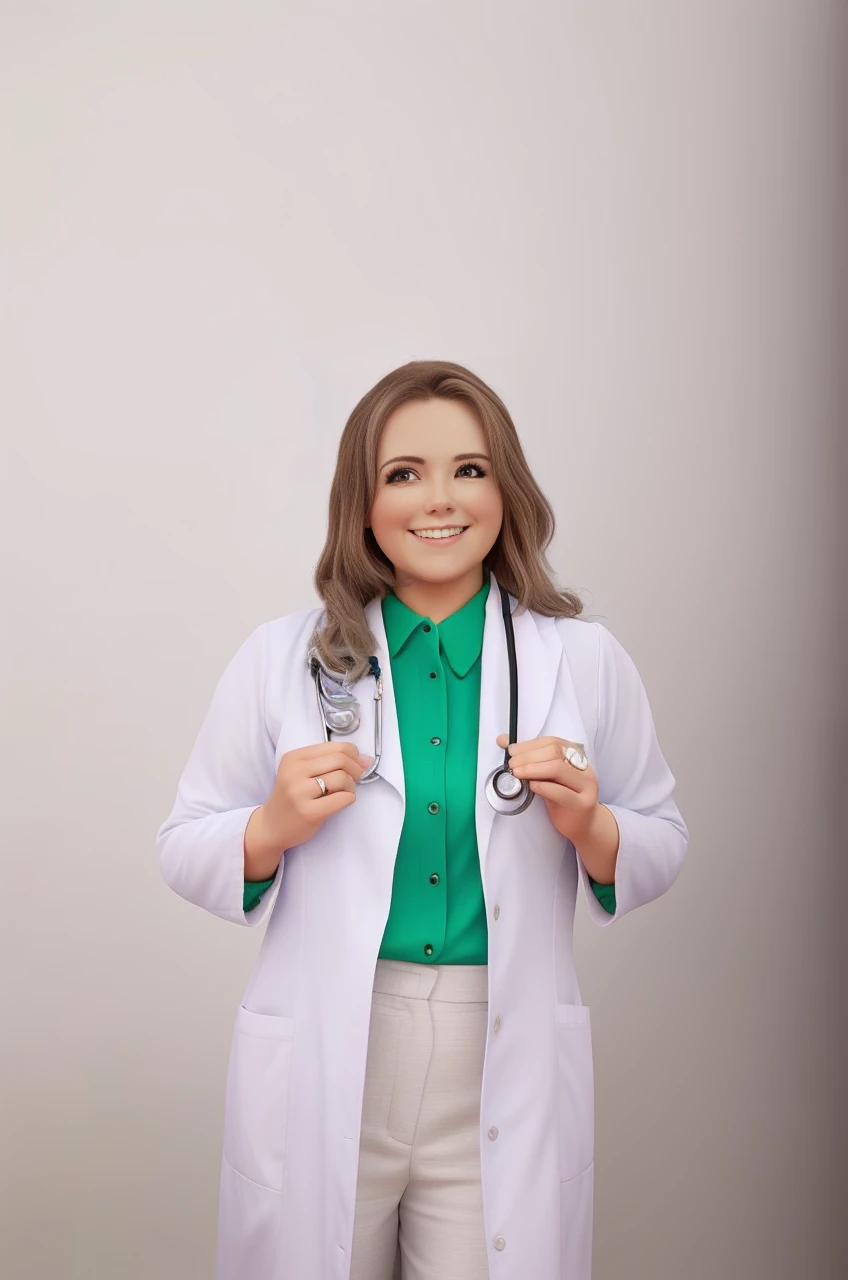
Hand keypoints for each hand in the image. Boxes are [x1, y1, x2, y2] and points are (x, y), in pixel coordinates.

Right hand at [245, 741, 371, 875]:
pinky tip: (341, 801)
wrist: (272, 827)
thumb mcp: (302, 772)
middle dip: (355, 769)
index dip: (353, 754)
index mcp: (294, 757)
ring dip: (351, 786)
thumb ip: (329, 761)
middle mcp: (294, 772)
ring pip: (342, 778)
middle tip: (354, 779)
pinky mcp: (308, 812)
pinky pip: (342, 799)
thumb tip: (366, 759)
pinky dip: (349, 799)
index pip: (335, 746)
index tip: (357, 764)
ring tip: (344, 792)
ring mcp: (299, 792)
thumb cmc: (293, 797)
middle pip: (340, 760)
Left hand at [495, 732, 601, 845]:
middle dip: (528, 756)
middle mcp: (584, 768)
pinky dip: (543, 787)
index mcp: (576, 756)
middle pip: (555, 752)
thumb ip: (528, 758)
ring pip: (558, 769)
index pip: (552, 742)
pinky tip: (531, 786)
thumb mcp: (546, 776)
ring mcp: (586, 786)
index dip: (529, 745)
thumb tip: (503, 740)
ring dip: (533, 769)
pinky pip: (562, 792)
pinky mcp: (582, 804)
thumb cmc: (563, 798)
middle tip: (512, 764)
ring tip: (517, 774)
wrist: (583, 824)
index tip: (512, 751)